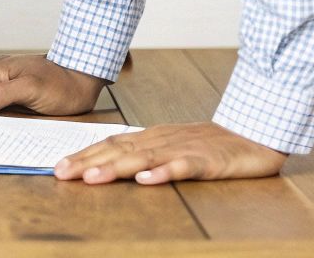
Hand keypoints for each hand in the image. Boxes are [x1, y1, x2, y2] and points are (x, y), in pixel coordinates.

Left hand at [54, 121, 286, 183]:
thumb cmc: (211, 144)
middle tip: (60, 172)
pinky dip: (164, 172)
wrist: (255, 133)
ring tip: (92, 177)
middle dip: (88, 162)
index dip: (84, 155)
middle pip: (119, 150)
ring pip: (144, 158)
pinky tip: (147, 179)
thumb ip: (144, 154)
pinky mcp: (208, 161)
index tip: (58, 166)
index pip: (111, 144)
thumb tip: (108, 165)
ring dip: (116, 167)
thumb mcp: (172, 147)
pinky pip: (183, 167)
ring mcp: (184, 149)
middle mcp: (162, 141)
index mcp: (152, 138)